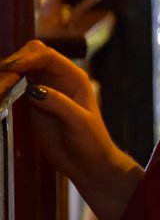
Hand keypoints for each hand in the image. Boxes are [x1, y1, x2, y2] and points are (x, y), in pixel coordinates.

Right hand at [0, 40, 142, 219]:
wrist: (88, 163)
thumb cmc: (91, 142)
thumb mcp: (78, 123)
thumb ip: (58, 104)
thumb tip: (33, 89)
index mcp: (73, 77)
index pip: (47, 55)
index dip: (27, 57)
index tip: (11, 68)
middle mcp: (58, 79)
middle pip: (30, 56)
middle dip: (14, 62)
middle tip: (1, 79)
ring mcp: (44, 90)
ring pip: (20, 70)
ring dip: (6, 74)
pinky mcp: (32, 104)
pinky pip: (14, 88)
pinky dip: (4, 88)